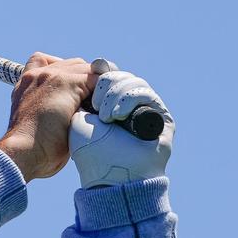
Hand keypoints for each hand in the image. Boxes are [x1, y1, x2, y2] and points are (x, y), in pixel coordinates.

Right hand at [0, 52, 97, 181]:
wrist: (24, 152)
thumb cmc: (34, 148)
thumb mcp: (39, 122)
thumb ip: (53, 108)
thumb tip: (80, 109)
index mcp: (26, 85)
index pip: (50, 64)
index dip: (68, 75)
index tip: (76, 94)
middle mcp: (36, 75)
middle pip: (73, 64)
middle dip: (86, 79)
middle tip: (94, 102)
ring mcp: (51, 76)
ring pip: (86, 69)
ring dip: (96, 86)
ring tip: (99, 107)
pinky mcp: (67, 82)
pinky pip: (96, 78)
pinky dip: (102, 92)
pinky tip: (100, 110)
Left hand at [69, 60, 173, 187]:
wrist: (105, 174)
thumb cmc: (86, 150)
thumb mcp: (77, 116)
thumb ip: (83, 91)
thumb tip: (97, 63)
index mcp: (105, 103)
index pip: (107, 75)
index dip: (101, 71)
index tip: (93, 68)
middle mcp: (126, 105)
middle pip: (120, 76)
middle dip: (107, 83)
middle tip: (95, 103)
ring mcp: (144, 111)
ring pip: (134, 82)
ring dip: (117, 93)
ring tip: (105, 115)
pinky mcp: (160, 118)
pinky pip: (147, 94)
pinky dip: (130, 99)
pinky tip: (116, 115)